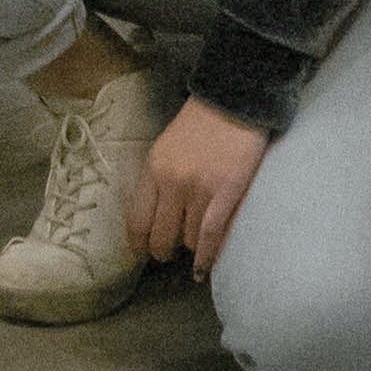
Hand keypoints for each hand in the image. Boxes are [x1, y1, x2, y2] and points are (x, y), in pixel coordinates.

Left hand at [133, 96, 272, 272]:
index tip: (141, 254)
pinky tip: (203, 268)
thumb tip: (157, 216)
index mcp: (153, 169)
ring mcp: (199, 190)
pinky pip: (211, 236)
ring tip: (194, 253)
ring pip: (188, 239)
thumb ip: (158, 180)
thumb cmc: (200, 125)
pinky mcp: (226, 193)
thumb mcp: (165, 148)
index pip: (137, 219)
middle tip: (167, 256)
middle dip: (162, 252)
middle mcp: (171, 182)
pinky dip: (207, 256)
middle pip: (160, 235)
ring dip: (191, 250)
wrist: (233, 102)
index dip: (138, 243)